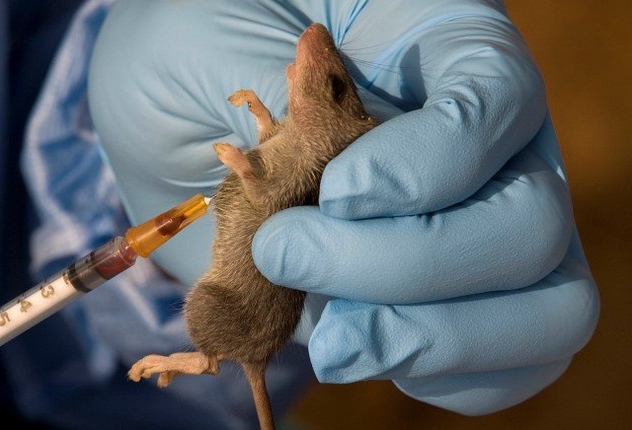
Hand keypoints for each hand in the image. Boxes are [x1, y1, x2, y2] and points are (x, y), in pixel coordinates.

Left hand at [88, 0, 598, 414]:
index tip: (335, 192)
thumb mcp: (223, 41)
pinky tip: (351, 348)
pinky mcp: (451, 296)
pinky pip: (504, 359)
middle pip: (531, 223)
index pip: (499, 102)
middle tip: (290, 257)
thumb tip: (334, 127)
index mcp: (442, 53)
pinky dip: (437, 373)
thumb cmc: (204, 53)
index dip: (430, 163)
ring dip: (431, 338)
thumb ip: (284, 89)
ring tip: (329, 340)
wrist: (189, 114)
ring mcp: (478, 226)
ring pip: (545, 308)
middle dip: (411, 264)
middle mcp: (486, 144)